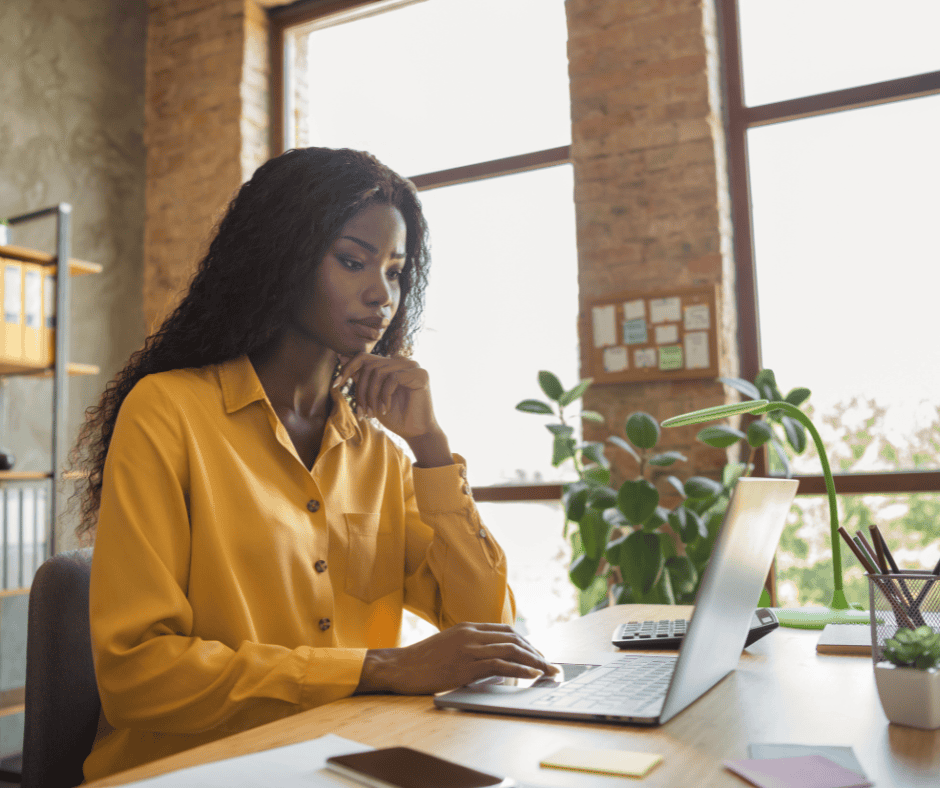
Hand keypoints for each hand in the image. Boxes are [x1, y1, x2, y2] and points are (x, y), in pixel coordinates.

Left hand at [334, 353, 438, 440]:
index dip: (347, 369)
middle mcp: (402, 361)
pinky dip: (384, 396)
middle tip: (361, 411)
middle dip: (360, 390)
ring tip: (373, 413)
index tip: (335, 385)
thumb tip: (341, 356)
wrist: (415, 432)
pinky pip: (392, 378)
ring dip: (371, 396)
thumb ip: (361, 377)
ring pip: (379, 372)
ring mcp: (412, 366)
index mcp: (391, 364)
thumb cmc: (394, 416)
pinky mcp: (420, 374)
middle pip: (369, 365)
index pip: (364, 357)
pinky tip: (386, 409)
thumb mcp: (371, 395)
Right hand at [356, 622, 559, 694]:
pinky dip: (521, 669)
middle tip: (549, 665)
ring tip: (548, 672)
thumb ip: (470, 648)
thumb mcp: (448, 646)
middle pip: (513, 638)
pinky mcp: (465, 665)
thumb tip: (496, 663)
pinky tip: (532, 675)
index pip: (505, 630)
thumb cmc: (421, 661)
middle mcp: (470, 634)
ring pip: (511, 649)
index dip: (526, 642)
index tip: (538, 654)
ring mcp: (468, 648)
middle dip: (535, 651)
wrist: (399, 667)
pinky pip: (500, 664)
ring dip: (534, 661)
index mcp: (467, 627)